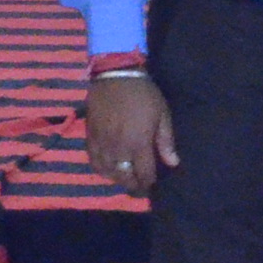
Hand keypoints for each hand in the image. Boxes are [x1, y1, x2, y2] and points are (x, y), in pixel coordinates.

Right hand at [85, 74, 181, 200]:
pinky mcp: (89, 137)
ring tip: (125, 178)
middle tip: (138, 187)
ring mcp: (102, 143)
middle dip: (133, 185)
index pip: (144, 173)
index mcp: (139, 143)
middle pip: (124, 177)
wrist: (116, 75)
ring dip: (117, 179)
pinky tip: (108, 169)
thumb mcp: (162, 114)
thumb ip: (166, 141)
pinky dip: (101, 169)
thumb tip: (172, 163)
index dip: (148, 183)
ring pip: (108, 172)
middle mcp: (119, 148)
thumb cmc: (143, 94)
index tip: (151, 184)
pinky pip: (93, 161)